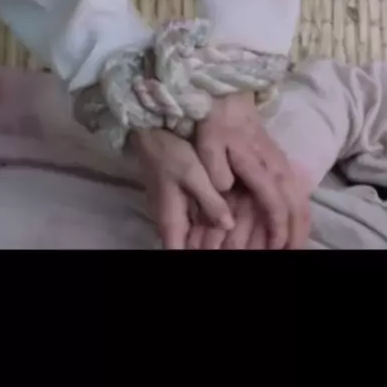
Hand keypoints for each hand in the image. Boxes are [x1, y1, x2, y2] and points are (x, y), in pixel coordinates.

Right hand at [131, 129, 233, 249]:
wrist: (149, 133)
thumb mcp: (194, 176)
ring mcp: (171, 212)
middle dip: (210, 244)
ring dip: (210, 232)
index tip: (221, 249)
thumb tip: (228, 225)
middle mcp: (168, 222)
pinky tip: (226, 210)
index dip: (199, 252)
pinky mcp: (176, 202)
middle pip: (189, 244)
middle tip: (237, 240)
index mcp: (171, 222)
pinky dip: (207, 217)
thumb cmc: (170, 154)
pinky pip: (193, 218)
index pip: (180, 253)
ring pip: (193, 231)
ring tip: (236, 229)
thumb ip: (211, 202)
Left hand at [194, 92, 310, 248]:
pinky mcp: (280, 161)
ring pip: (301, 198)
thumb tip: (226, 189)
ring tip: (298, 244)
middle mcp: (277, 166)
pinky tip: (296, 221)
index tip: (276, 247)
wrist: (227, 95)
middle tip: (294, 252)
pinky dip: (299, 209)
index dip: (277, 228)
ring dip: (301, 223)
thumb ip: (216, 168)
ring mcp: (282, 163)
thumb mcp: (208, 142)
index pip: (275, 203)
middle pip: (296, 205)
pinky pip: (297, 190)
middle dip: (297, 232)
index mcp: (260, 165)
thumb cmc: (215, 121)